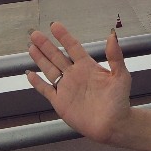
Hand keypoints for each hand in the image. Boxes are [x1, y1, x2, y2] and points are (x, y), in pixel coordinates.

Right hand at [26, 22, 131, 144]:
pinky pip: (46, 90)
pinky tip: (30, 74)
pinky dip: (37, 82)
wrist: (114, 125)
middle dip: (46, 45)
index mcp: (87, 66)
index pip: (72, 47)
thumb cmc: (119, 100)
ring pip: (49, 69)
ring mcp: (66, 87)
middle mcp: (74, 74)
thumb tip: (112, 36)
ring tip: (31, 47)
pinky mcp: (60, 102)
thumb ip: (115, 56)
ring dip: (40, 59)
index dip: (63, 36)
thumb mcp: (120, 75)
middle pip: (57, 56)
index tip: (54, 25)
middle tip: (35, 33)